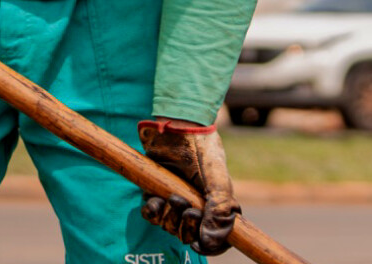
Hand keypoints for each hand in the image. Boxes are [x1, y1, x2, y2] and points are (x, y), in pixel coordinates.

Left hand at [138, 119, 237, 254]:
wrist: (177, 125)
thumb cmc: (202, 148)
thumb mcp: (217, 178)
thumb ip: (219, 210)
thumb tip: (208, 241)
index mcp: (217, 203)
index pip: (217, 237)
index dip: (210, 245)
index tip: (199, 243)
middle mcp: (197, 204)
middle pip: (190, 235)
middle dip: (187, 227)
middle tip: (188, 209)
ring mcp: (176, 199)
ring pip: (170, 227)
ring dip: (169, 218)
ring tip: (173, 197)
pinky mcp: (157, 192)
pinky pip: (152, 216)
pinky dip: (152, 212)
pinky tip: (155, 201)